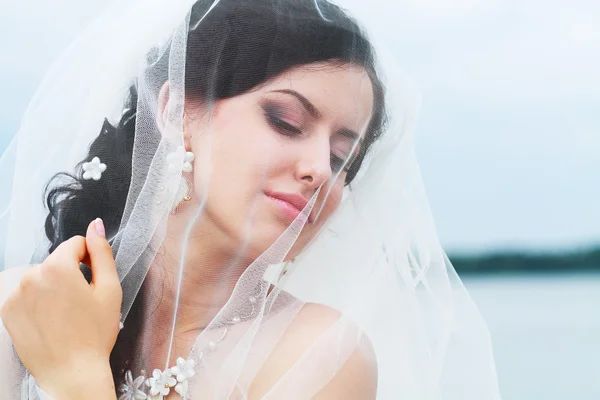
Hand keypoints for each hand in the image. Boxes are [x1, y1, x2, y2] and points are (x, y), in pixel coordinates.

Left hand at [1, 219, 121, 399]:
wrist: (73, 372)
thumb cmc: (94, 334)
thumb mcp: (110, 289)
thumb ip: (102, 252)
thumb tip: (95, 225)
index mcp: (57, 267)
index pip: (75, 245)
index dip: (89, 260)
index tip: (93, 282)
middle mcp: (30, 276)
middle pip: (56, 261)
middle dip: (70, 275)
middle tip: (83, 303)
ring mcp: (15, 295)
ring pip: (41, 278)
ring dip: (53, 288)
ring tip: (66, 315)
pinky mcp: (8, 311)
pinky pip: (26, 295)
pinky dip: (38, 302)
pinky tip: (51, 321)